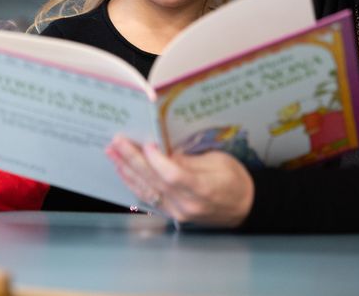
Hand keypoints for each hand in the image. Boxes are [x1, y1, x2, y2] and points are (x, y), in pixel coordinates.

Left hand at [105, 134, 253, 227]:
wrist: (245, 207)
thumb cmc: (236, 180)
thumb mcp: (219, 161)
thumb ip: (190, 160)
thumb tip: (163, 153)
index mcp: (203, 190)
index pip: (173, 175)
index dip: (156, 159)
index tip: (146, 142)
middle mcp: (187, 205)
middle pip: (154, 182)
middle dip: (132, 160)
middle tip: (116, 143)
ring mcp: (178, 213)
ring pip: (147, 192)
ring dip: (127, 172)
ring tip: (113, 155)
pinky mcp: (174, 215)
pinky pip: (150, 199)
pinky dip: (135, 185)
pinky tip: (125, 173)